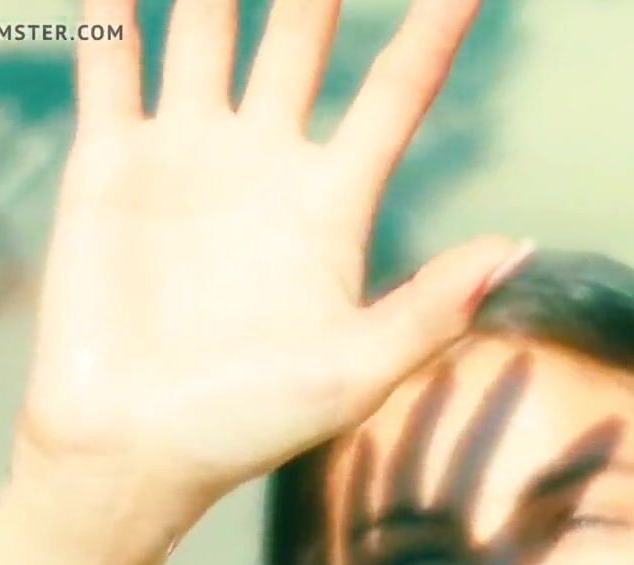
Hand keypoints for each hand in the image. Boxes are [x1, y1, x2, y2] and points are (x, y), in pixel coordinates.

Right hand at [17, 0, 525, 511]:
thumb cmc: (255, 424)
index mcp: (333, 202)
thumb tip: (522, 246)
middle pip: (303, 39)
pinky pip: (111, 69)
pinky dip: (113, 17)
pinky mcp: (112, 166)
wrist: (138, 453)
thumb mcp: (358, 371)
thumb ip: (433, 307)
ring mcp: (190, 157)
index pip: (397, 90)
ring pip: (209, 34)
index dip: (433, 29)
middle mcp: (268, 163)